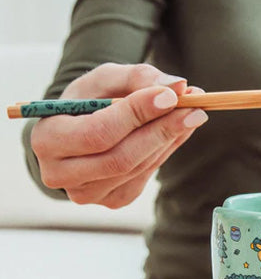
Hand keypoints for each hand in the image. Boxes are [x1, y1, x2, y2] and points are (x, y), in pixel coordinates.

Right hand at [30, 63, 207, 208]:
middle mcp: (61, 174)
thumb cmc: (88, 101)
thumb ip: (138, 78)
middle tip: (193, 108)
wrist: (79, 128)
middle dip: (161, 131)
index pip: (98, 133)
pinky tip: (179, 132)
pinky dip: (166, 151)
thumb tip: (178, 86)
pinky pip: (145, 176)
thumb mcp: (105, 80)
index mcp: (48, 141)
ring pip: (136, 168)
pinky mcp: (112, 200)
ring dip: (169, 140)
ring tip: (192, 115)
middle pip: (120, 158)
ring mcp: (88, 193)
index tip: (170, 96)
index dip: (136, 115)